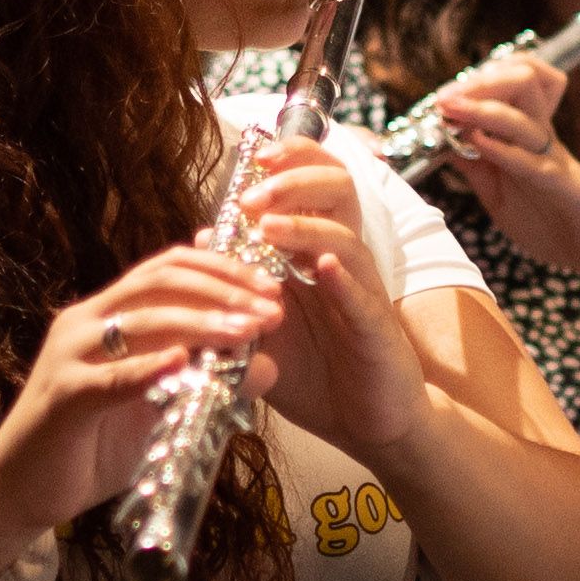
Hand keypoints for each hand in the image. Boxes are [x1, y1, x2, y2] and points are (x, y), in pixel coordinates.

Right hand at [0, 248, 285, 569]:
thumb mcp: (157, 408)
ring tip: (246, 331)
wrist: (22, 490)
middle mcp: (85, 322)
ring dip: (201, 321)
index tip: (270, 289)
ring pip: (140, 319)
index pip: (167, 269)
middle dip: (223, 289)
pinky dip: (150, 367)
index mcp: (106, 314)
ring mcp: (70, 355)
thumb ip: (202, 384)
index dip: (221, 270)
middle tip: (271, 309)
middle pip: (159, 281)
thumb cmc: (92, 448)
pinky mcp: (63, 397)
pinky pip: (111, 377)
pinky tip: (186, 363)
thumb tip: (266, 366)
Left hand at [231, 135, 431, 456]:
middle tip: (254, 193)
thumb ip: (240, 282)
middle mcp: (345, 262)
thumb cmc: (320, 372)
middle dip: (297, 179)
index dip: (294, 157)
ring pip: (346, 240)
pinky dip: (342, 280)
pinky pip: (363, 298)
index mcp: (319, 251)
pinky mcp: (376, 332)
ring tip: (269, 227)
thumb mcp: (269, 323)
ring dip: (307, 228)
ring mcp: (364, 294)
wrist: (369, 426)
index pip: (316, 183)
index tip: (255, 155)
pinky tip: (321, 268)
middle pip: (339, 192)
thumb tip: (203, 236)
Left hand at [431, 57, 579, 286]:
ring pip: (525, 117)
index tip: (440, 99)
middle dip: (480, 83)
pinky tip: (479, 144)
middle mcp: (542, 139)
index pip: (510, 85)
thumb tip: (442, 146)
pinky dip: (503, 150)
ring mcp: (553, 159)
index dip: (475, 82)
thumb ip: (476, 170)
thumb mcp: (501, 195)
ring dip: (484, 109)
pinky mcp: (562, 185)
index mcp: (527, 136)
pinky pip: (534, 161)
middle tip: (445, 97)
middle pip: (522, 82)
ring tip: (452, 109)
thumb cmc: (554, 220)